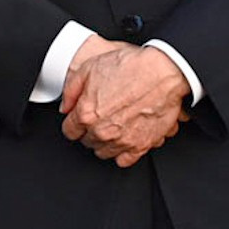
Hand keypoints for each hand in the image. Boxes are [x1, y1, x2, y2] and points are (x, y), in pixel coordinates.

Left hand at [61, 45, 190, 167]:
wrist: (162, 73)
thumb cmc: (129, 67)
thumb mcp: (89, 68)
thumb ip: (71, 90)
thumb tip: (65, 106)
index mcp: (86, 113)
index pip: (69, 131)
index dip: (73, 122)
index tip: (78, 118)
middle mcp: (102, 131)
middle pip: (86, 141)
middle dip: (89, 131)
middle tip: (98, 118)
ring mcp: (122, 140)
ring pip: (103, 152)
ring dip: (104, 142)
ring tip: (111, 127)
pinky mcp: (141, 145)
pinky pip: (125, 160)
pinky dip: (122, 153)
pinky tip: (124, 139)